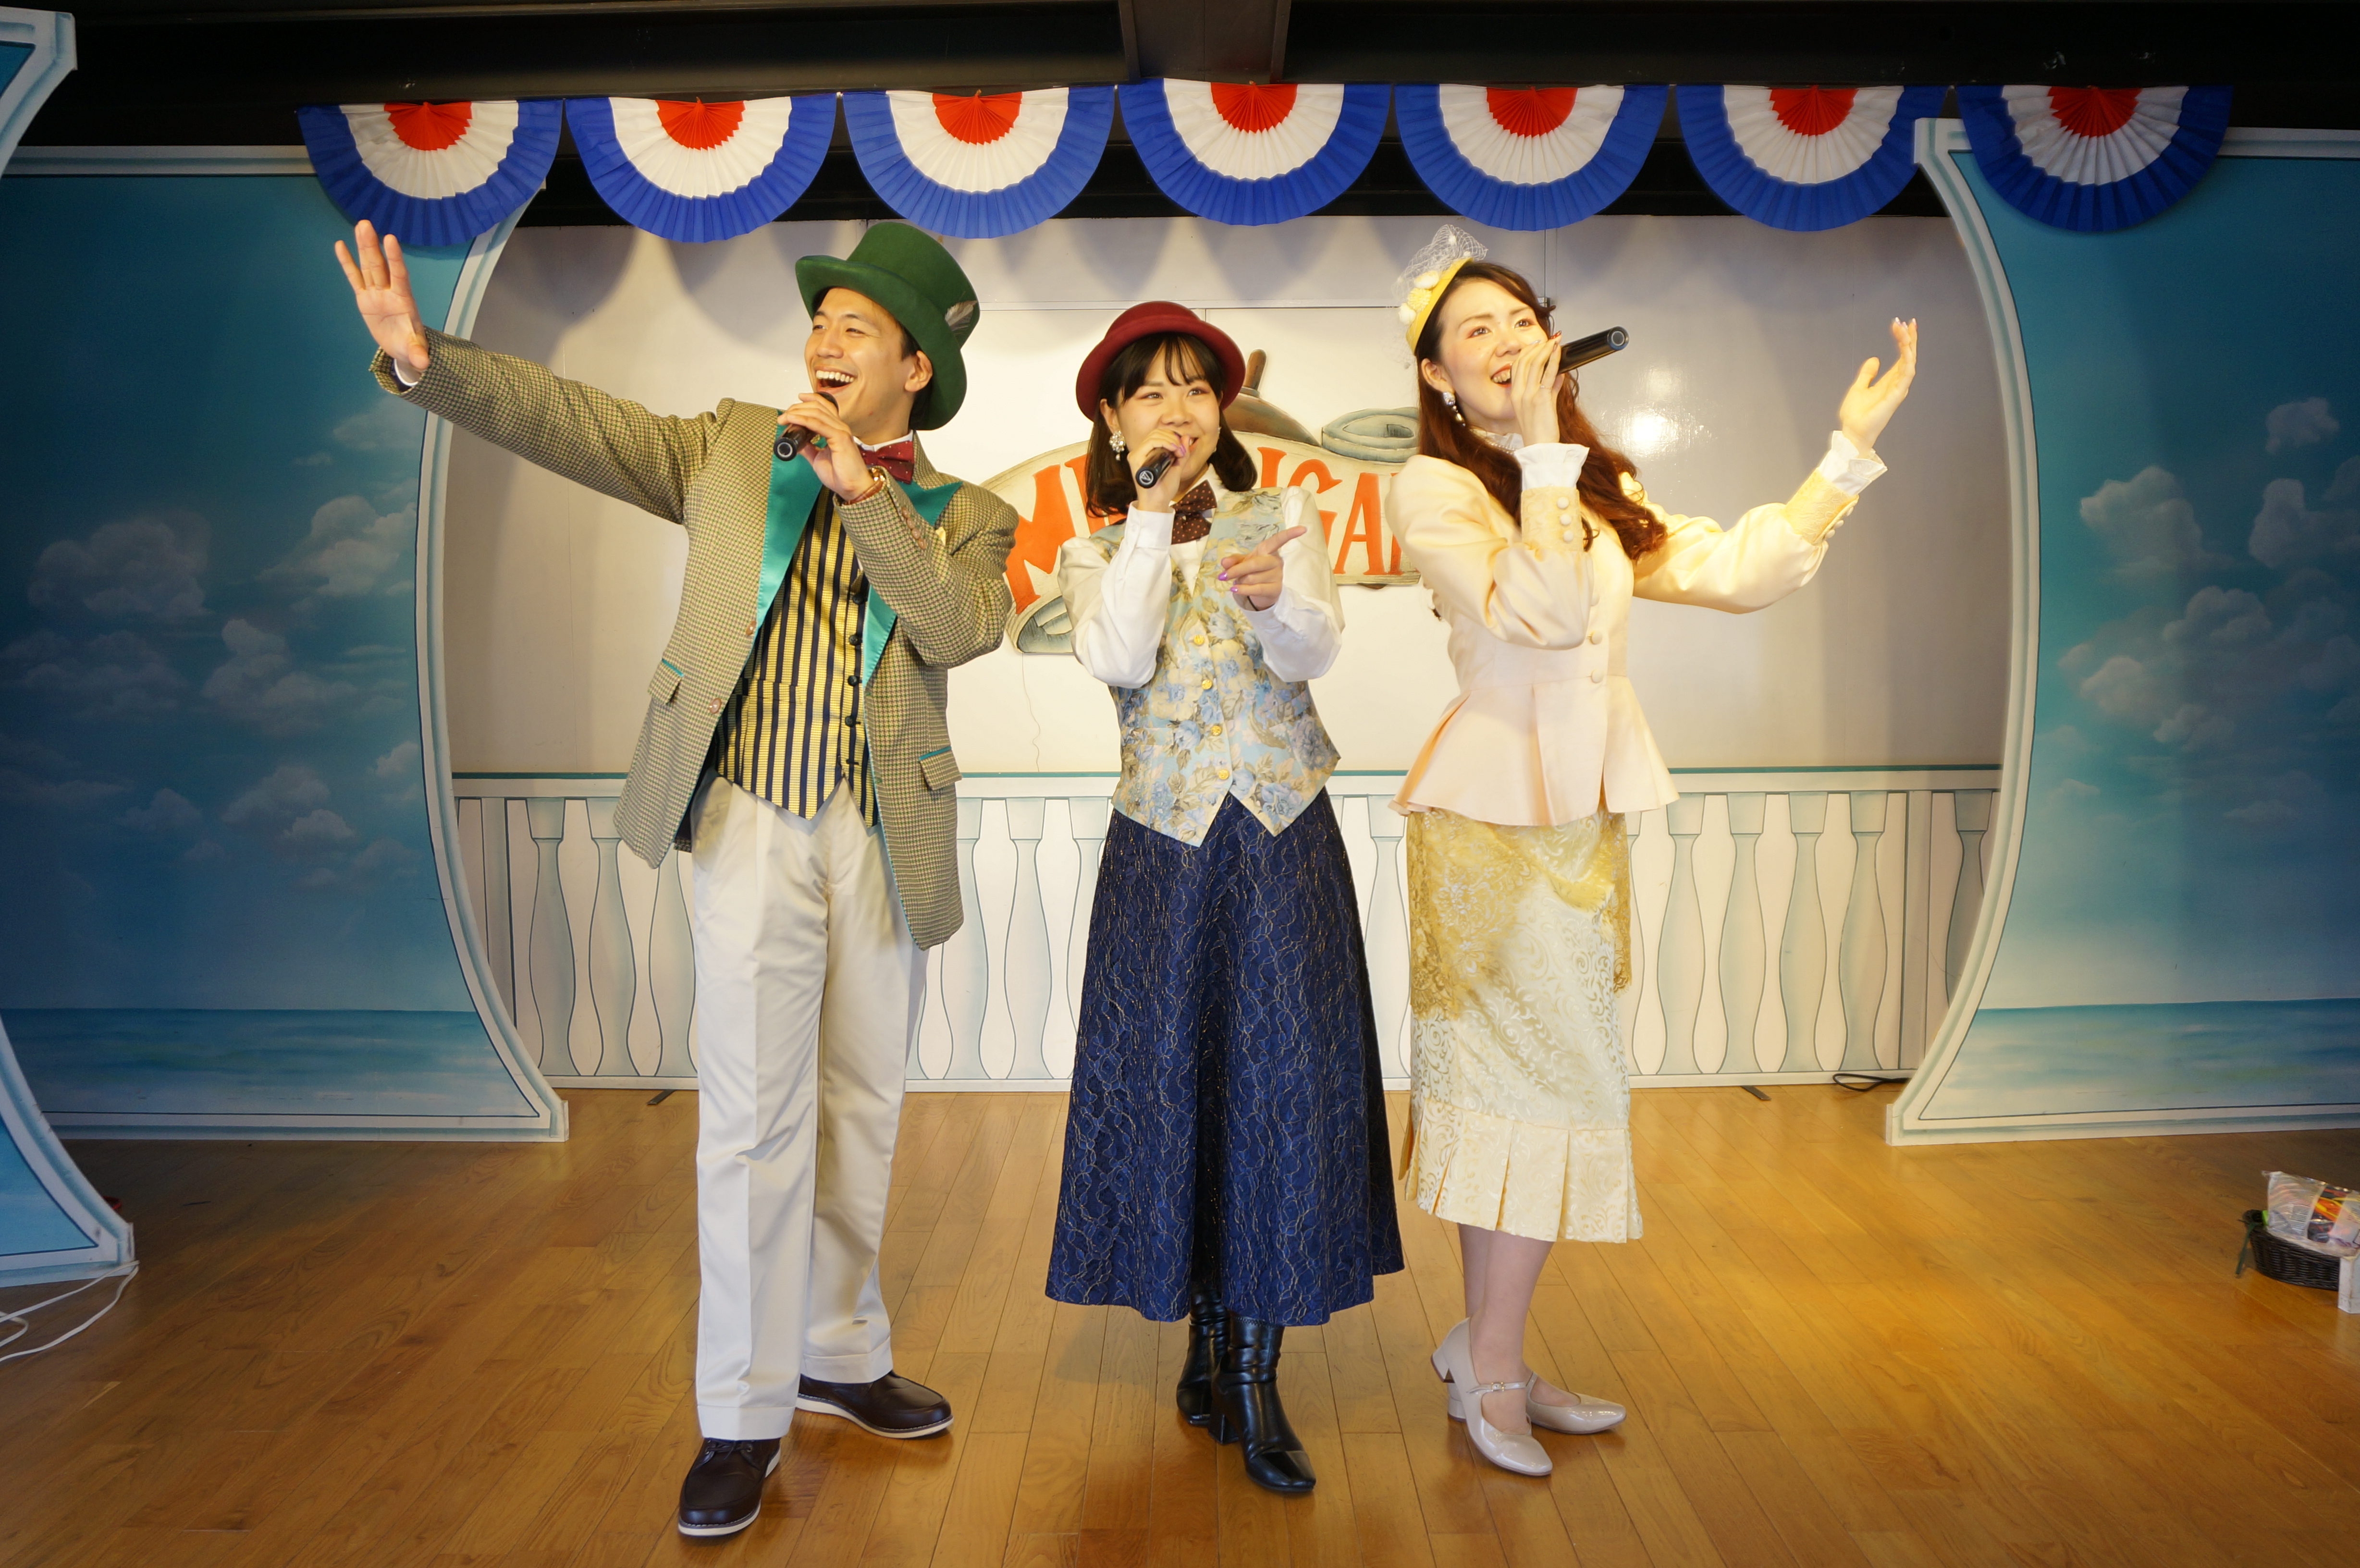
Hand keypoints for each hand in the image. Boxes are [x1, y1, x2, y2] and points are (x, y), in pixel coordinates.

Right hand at [334, 220, 429, 378]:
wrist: (402, 346)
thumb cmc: (410, 345)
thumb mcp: (414, 351)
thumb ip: (418, 354)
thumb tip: (423, 364)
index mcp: (403, 301)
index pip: (399, 275)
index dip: (395, 258)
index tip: (390, 239)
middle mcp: (389, 292)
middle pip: (379, 266)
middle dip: (372, 246)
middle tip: (366, 224)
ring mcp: (375, 293)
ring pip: (368, 267)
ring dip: (363, 247)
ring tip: (360, 225)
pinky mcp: (364, 297)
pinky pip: (354, 278)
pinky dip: (347, 263)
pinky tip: (340, 245)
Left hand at [778, 394, 876, 500]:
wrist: (853, 488)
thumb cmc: (841, 475)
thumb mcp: (817, 459)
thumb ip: (808, 448)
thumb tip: (796, 443)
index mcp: (836, 430)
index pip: (823, 407)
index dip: (808, 401)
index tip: (793, 405)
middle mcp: (839, 427)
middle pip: (818, 407)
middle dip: (797, 408)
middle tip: (783, 417)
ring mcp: (841, 431)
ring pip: (817, 413)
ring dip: (797, 413)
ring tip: (784, 418)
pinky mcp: (840, 438)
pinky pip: (819, 424)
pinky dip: (804, 420)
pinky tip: (793, 419)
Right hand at [1131, 426, 1211, 514]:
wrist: (1157, 503)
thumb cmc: (1164, 488)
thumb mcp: (1177, 467)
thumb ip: (1182, 453)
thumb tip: (1186, 436)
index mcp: (1147, 453)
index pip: (1158, 435)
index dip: (1172, 436)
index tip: (1182, 447)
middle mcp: (1139, 452)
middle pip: (1156, 432)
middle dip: (1172, 437)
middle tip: (1181, 449)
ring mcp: (1136, 455)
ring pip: (1153, 435)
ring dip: (1170, 439)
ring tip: (1178, 451)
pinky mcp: (1135, 459)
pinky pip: (1150, 442)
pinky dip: (1164, 442)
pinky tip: (1173, 449)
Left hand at [1219, 526, 1305, 611]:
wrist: (1261, 592)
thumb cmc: (1253, 571)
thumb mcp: (1242, 562)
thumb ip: (1233, 560)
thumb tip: (1224, 563)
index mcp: (1268, 550)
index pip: (1279, 540)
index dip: (1290, 534)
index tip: (1303, 529)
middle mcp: (1276, 561)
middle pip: (1255, 563)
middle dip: (1237, 570)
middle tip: (1223, 576)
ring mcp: (1277, 575)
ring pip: (1252, 578)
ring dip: (1240, 581)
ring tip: (1239, 582)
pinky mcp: (1275, 589)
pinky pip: (1256, 589)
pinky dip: (1243, 589)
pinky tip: (1234, 589)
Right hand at [1509, 331, 1563, 447]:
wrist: (1540, 446)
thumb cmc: (1540, 431)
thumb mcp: (1541, 408)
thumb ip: (1549, 390)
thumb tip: (1558, 376)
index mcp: (1515, 396)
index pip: (1517, 367)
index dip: (1526, 353)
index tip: (1536, 345)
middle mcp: (1519, 394)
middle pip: (1524, 362)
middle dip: (1537, 348)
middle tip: (1548, 340)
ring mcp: (1528, 395)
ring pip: (1535, 365)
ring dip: (1546, 351)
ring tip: (1555, 342)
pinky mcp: (1541, 398)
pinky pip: (1547, 374)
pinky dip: (1554, 361)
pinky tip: (1559, 353)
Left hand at [1838, 317, 1918, 452]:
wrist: (1852, 431)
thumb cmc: (1856, 414)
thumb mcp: (1858, 387)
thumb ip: (1867, 374)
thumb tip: (1874, 359)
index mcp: (1889, 381)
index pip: (1901, 356)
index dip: (1902, 340)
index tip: (1899, 324)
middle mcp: (1897, 383)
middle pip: (1908, 356)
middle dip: (1909, 338)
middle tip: (1908, 321)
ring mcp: (1898, 389)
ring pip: (1909, 361)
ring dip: (1909, 344)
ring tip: (1905, 329)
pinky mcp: (1896, 395)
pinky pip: (1907, 374)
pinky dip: (1908, 359)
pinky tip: (1907, 347)